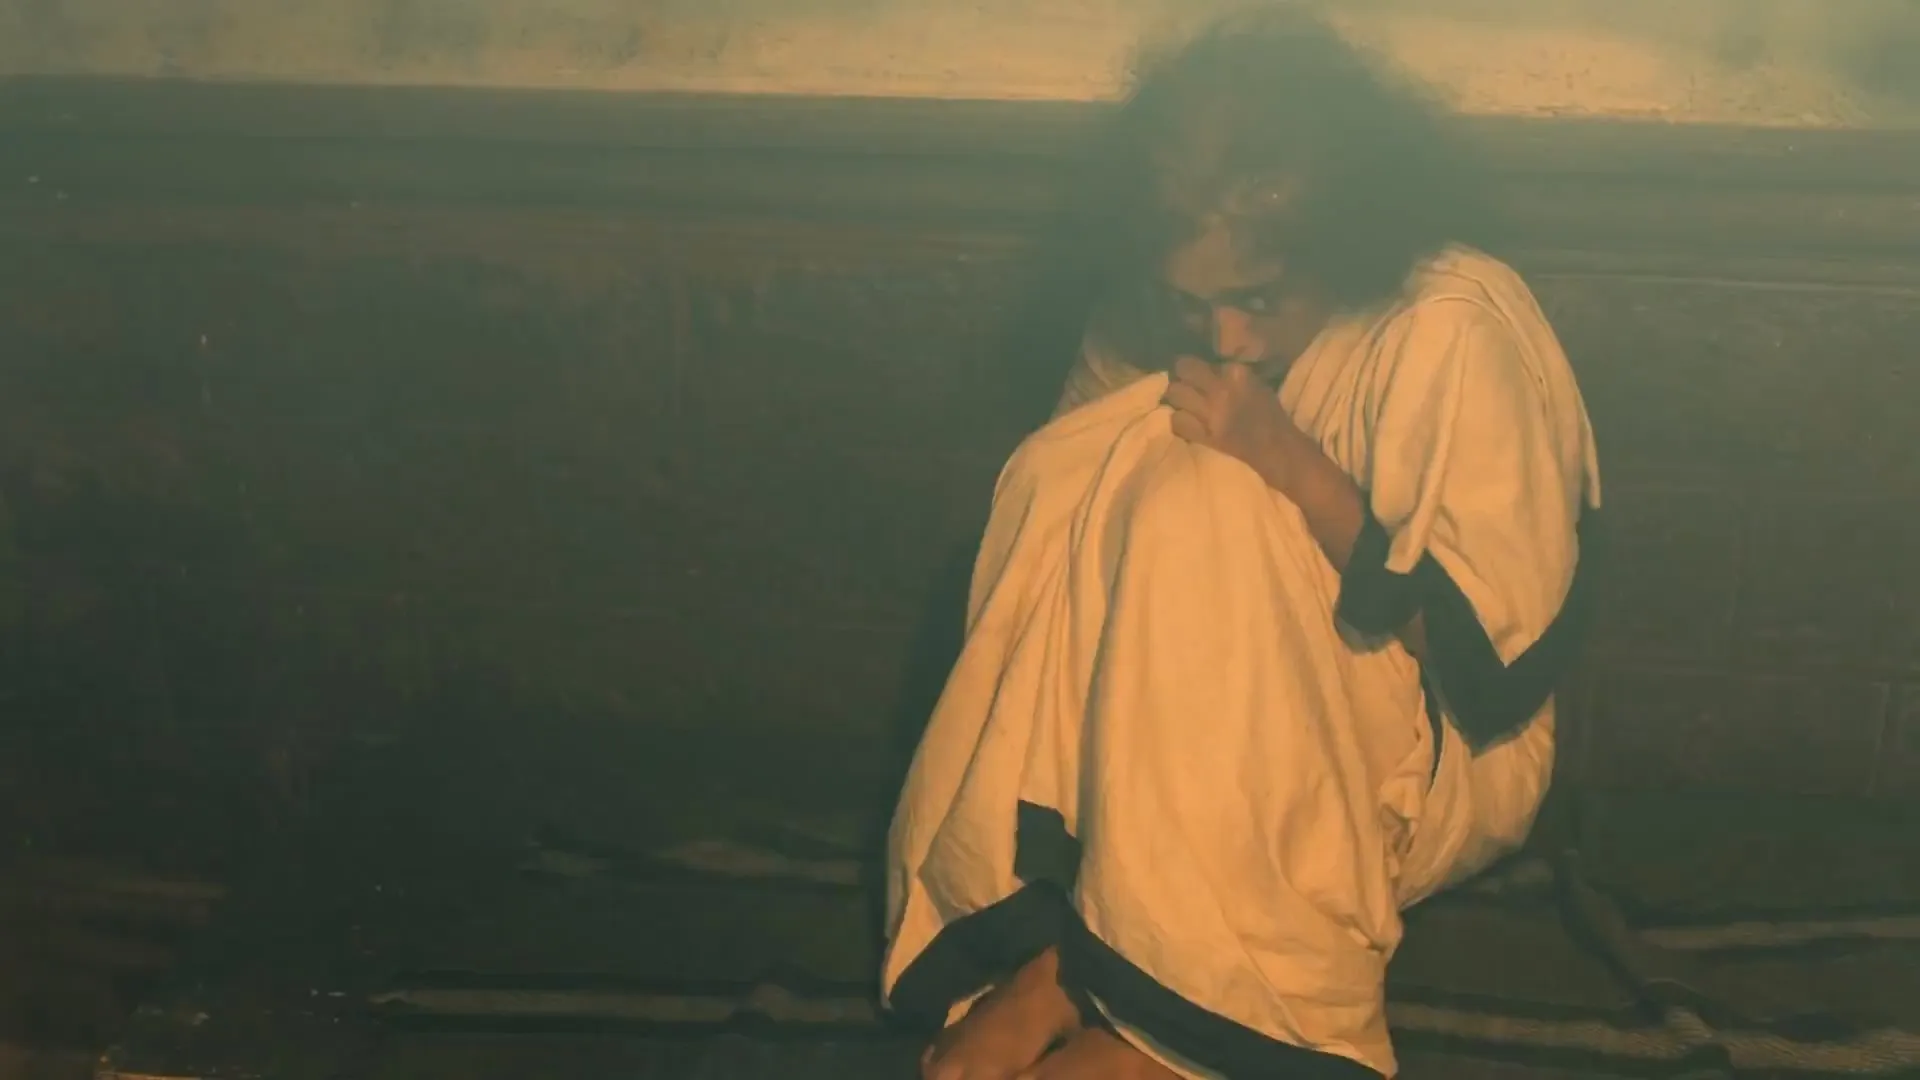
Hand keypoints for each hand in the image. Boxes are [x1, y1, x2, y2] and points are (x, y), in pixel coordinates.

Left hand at [1162, 356, 1310, 489]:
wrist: (1277, 449)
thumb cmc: (1269, 415)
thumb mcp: (1255, 383)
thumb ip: (1231, 374)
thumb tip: (1208, 369)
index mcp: (1237, 374)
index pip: (1202, 361)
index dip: (1194, 366)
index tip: (1193, 372)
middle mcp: (1221, 390)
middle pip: (1183, 370)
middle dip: (1180, 376)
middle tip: (1182, 384)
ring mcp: (1212, 413)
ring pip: (1175, 394)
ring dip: (1176, 398)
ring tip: (1183, 404)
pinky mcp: (1205, 435)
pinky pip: (1178, 421)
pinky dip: (1178, 421)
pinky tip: (1186, 422)